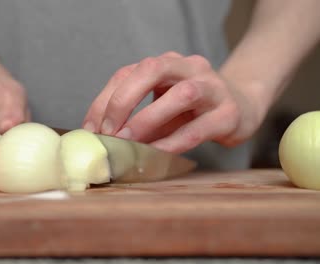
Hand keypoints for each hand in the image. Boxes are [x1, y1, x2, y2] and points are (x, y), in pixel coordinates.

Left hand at [83, 52, 261, 153]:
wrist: (243, 106)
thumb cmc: (193, 109)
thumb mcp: (161, 105)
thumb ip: (135, 115)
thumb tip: (101, 136)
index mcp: (167, 63)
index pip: (128, 72)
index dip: (105, 99)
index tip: (90, 127)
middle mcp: (190, 67)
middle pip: (152, 69)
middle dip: (123, 100)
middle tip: (107, 131)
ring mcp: (213, 87)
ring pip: (181, 94)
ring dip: (148, 119)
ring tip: (128, 141)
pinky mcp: (228, 114)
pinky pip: (197, 128)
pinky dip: (172, 143)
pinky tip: (155, 154)